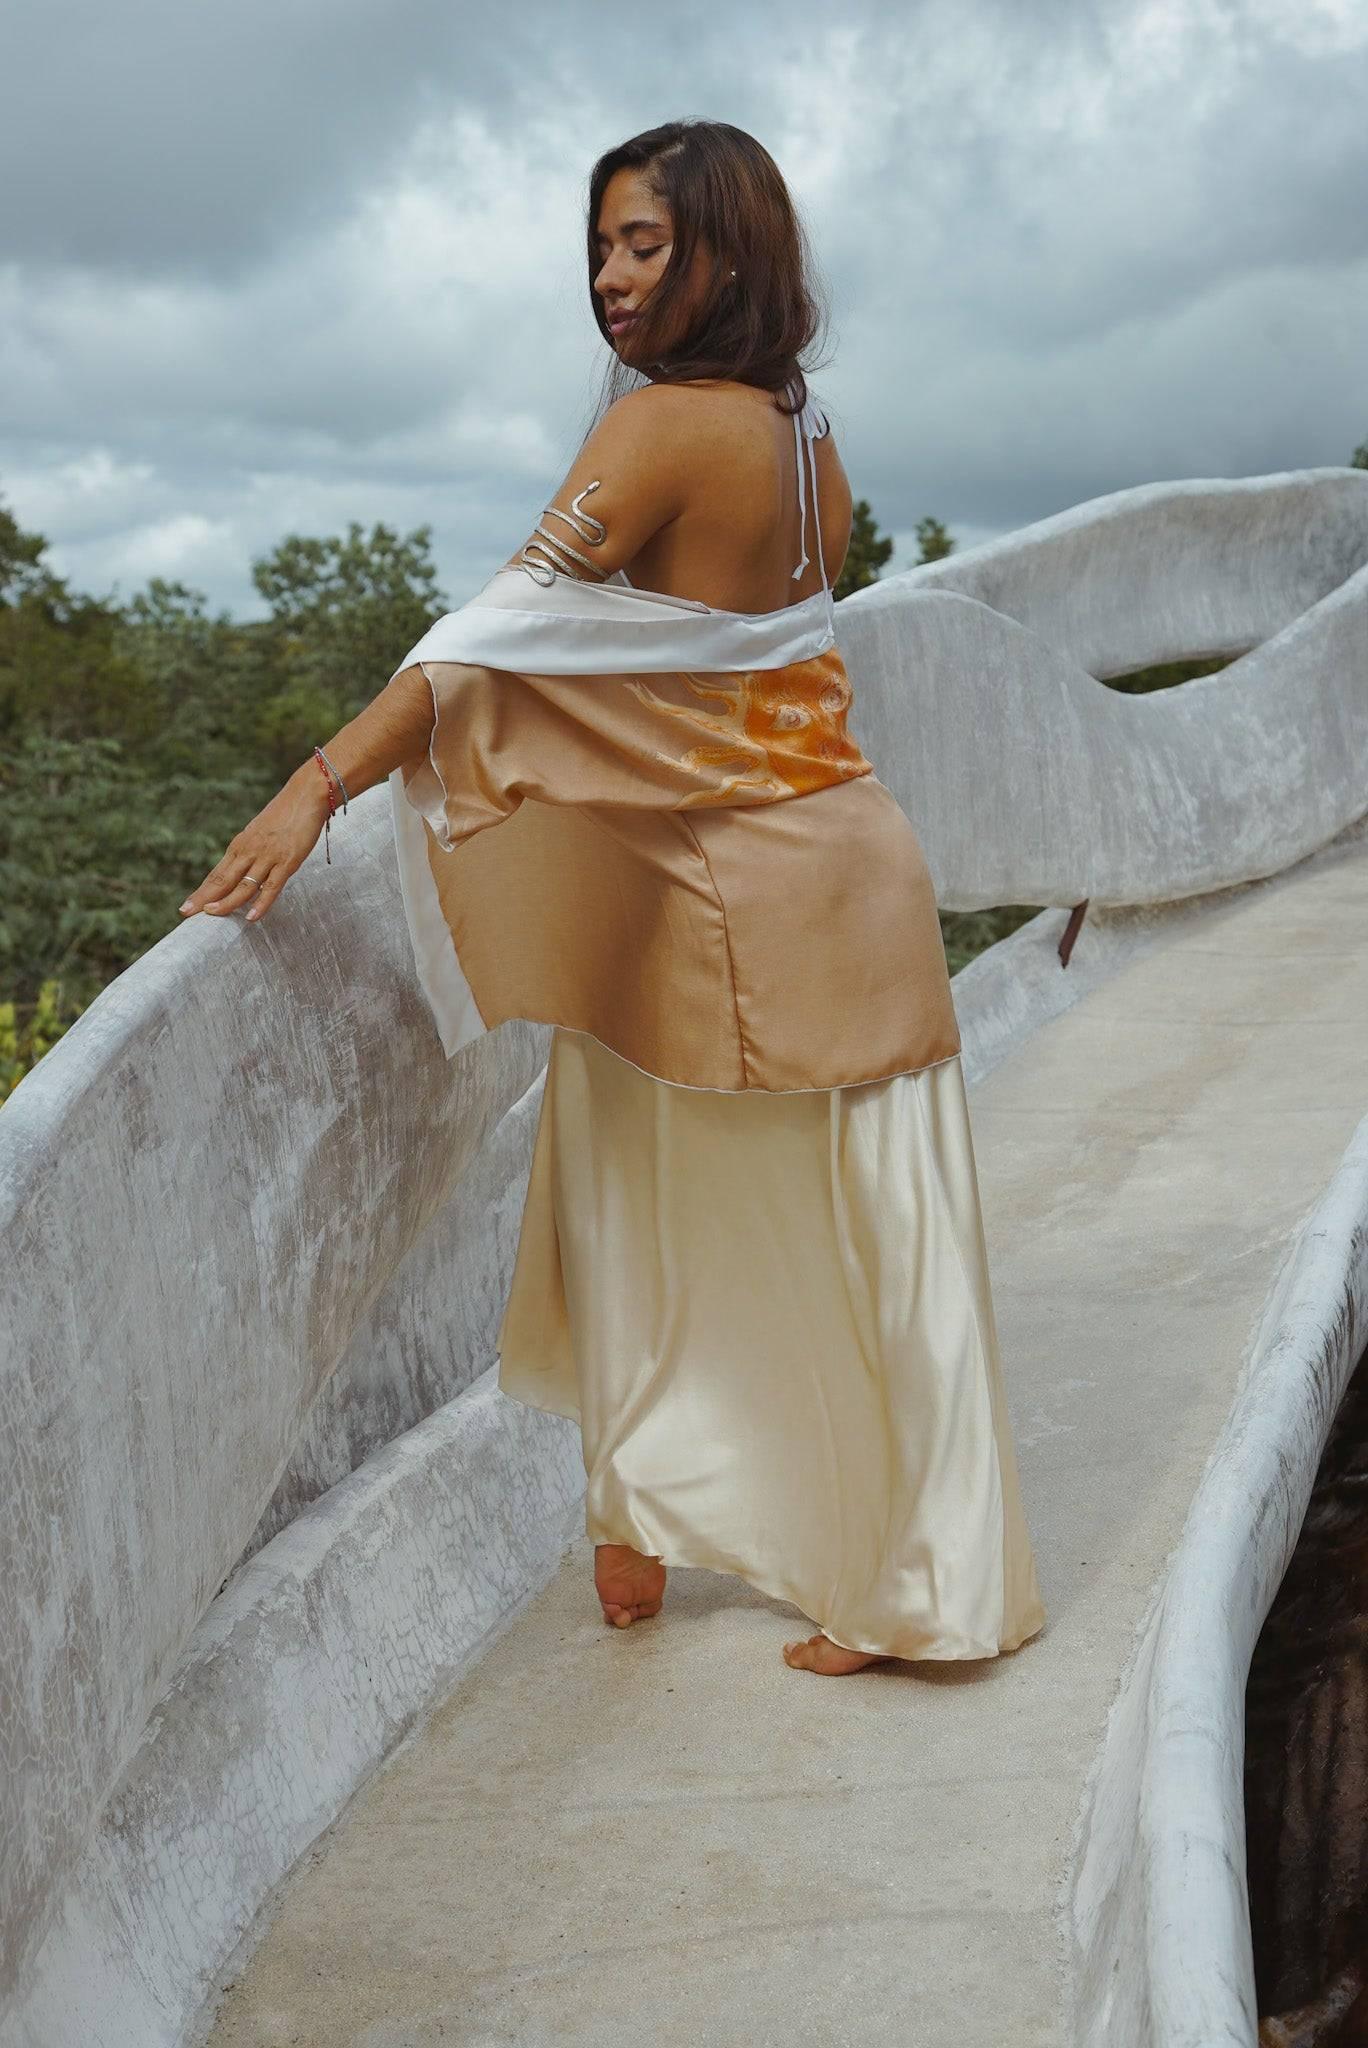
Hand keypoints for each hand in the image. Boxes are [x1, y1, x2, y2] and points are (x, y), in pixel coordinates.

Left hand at [179, 763, 333, 924]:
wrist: (306, 794)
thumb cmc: (286, 813)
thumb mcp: (261, 832)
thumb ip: (251, 851)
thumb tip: (243, 870)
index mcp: (241, 845)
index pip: (217, 873)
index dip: (202, 891)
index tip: (187, 906)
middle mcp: (250, 851)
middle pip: (223, 879)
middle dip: (203, 897)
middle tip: (186, 912)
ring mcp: (268, 857)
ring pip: (243, 885)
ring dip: (227, 901)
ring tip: (211, 914)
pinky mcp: (287, 861)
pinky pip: (272, 887)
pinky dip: (261, 903)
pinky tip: (251, 917)